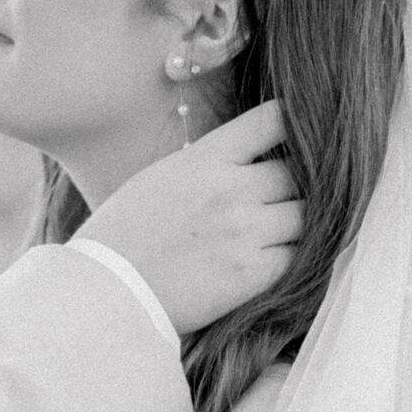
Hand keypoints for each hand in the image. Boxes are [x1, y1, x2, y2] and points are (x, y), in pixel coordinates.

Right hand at [80, 102, 300, 336]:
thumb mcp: (160, 178)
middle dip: (300, 184)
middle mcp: (232, 189)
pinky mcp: (252, 274)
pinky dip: (295, 257)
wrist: (104, 292)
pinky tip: (275, 260)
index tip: (302, 137)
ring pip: (307, 215)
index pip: (275, 120)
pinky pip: (298, 256)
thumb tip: (250, 161)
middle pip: (300, 172)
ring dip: (300, 222)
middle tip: (290, 198)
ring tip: (284, 231)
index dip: (296, 124)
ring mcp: (245, 231)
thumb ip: (208, 165)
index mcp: (206, 158)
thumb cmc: (122, 237)